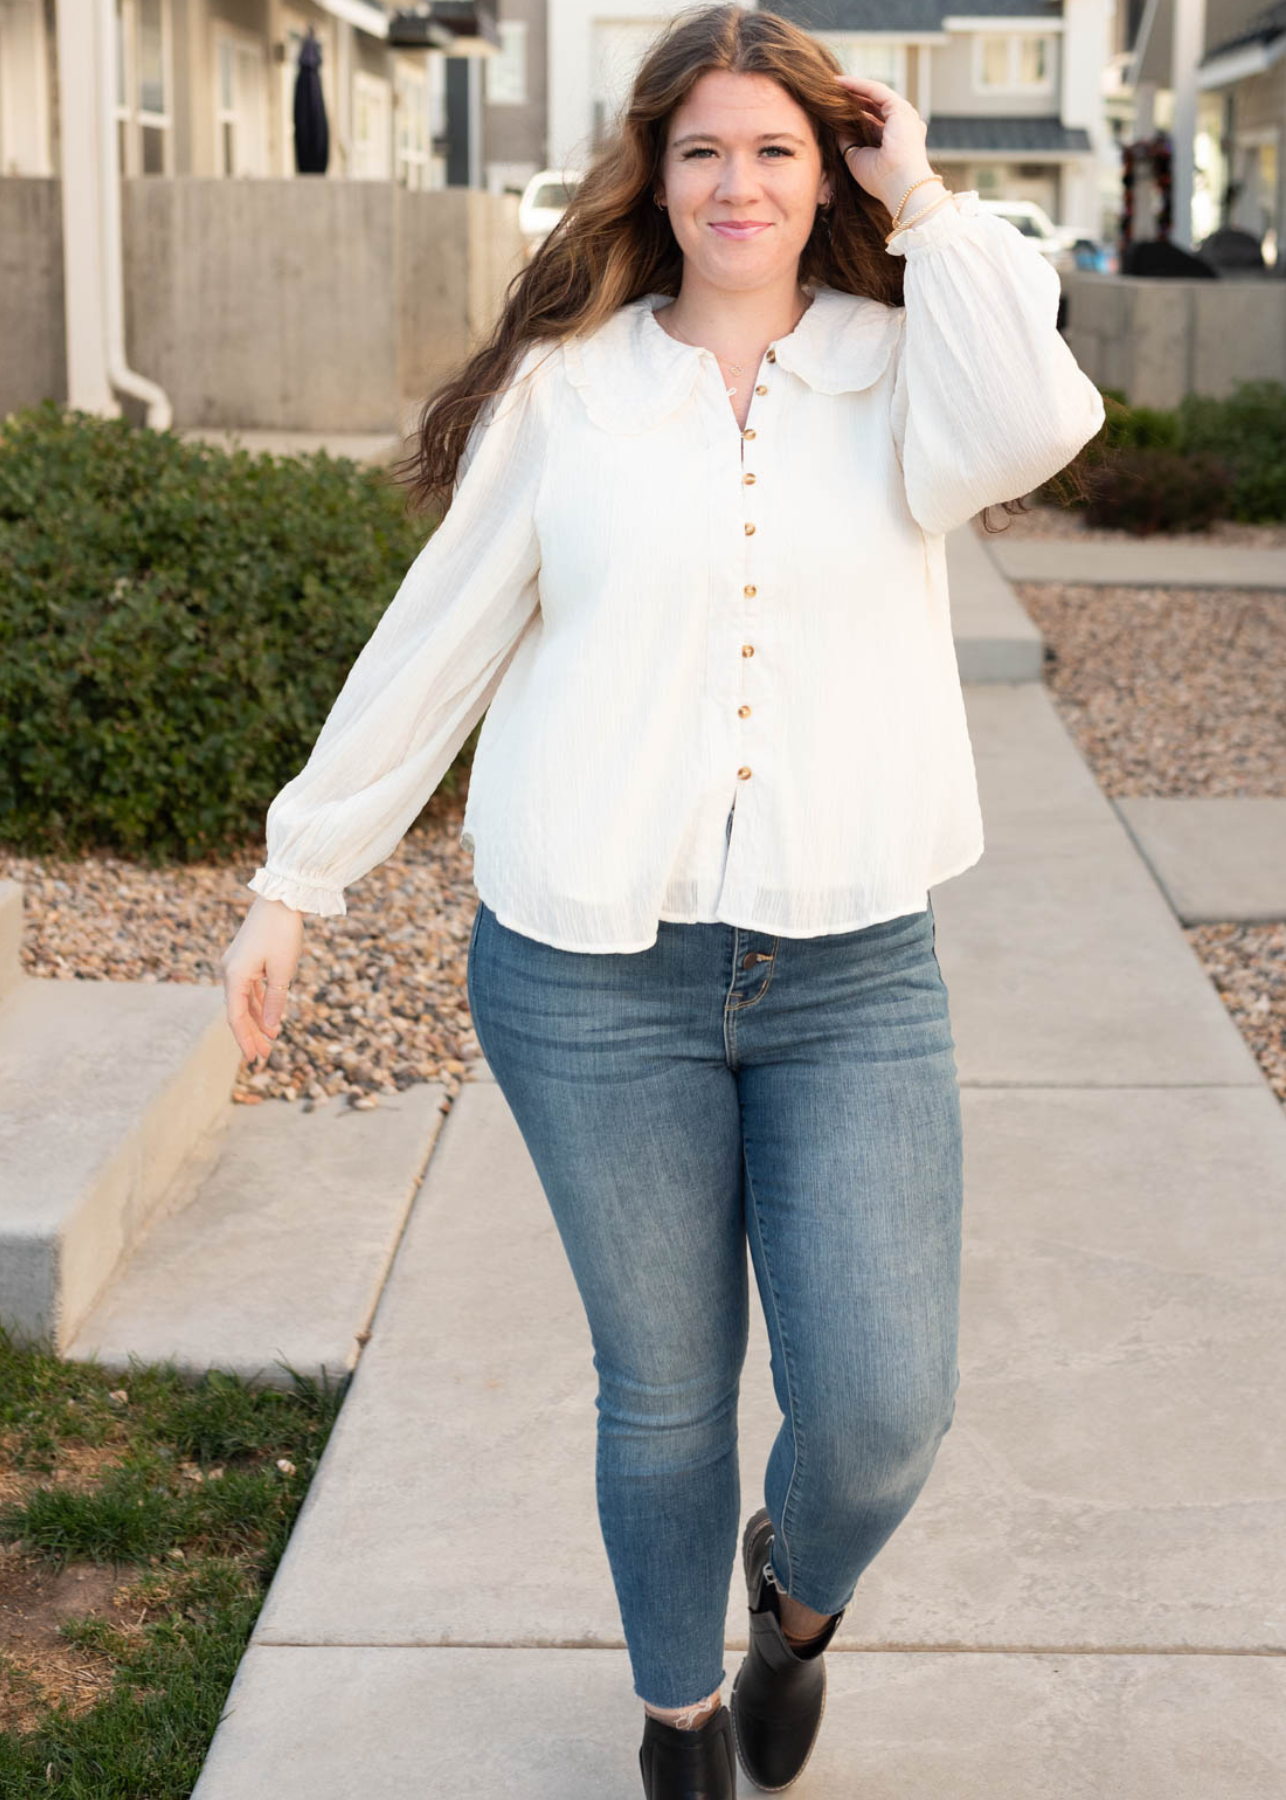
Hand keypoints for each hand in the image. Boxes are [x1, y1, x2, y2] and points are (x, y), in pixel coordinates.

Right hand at [220, 895, 304, 1069]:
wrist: (281, 897)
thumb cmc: (283, 932)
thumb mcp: (283, 971)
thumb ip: (274, 1001)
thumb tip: (268, 1028)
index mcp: (235, 976)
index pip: (236, 1017)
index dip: (244, 1039)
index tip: (253, 1059)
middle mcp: (230, 971)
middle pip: (238, 1011)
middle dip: (251, 1034)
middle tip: (263, 1057)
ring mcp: (237, 964)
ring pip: (245, 1001)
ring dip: (256, 1020)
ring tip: (270, 1041)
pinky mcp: (246, 959)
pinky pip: (250, 988)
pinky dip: (259, 1003)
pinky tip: (269, 1017)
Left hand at [833, 75, 941, 216]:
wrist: (900, 186)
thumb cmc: (881, 180)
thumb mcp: (857, 157)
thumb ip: (846, 140)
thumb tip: (833, 125)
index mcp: (897, 138)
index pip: (873, 120)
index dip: (854, 113)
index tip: (834, 109)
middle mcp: (903, 124)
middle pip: (874, 105)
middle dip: (853, 98)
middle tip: (831, 92)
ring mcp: (904, 114)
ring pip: (874, 95)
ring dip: (853, 89)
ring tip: (832, 85)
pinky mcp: (900, 108)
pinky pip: (875, 90)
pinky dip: (857, 85)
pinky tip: (839, 82)